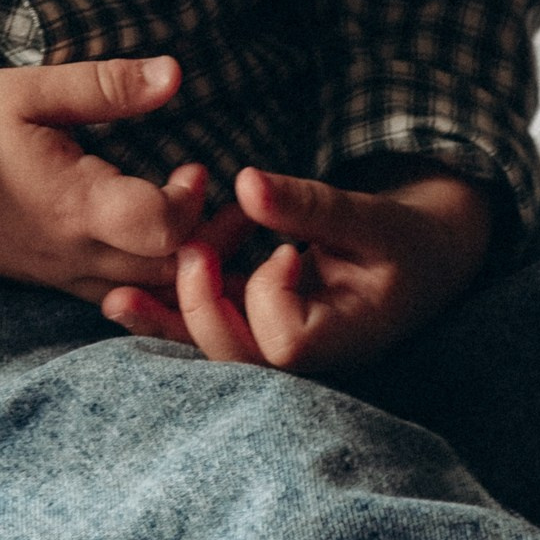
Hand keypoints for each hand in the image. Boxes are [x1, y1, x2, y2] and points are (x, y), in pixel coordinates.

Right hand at [0, 57, 247, 302]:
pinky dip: (156, 289)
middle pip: (171, 273)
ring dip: (190, 270)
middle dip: (213, 242)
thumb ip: (105, 85)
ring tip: (213, 232)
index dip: (193, 201)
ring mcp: (62, 275)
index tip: (192, 167)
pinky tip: (172, 262)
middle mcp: (74, 253)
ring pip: (150, 298)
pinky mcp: (52, 282)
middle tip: (232, 205)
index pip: (163, 227)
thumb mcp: (27, 90)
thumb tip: (174, 74)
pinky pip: (120, 303)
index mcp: (74, 205)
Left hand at [101, 163, 491, 371]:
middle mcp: (309, 355)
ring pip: (216, 348)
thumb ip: (313, 205)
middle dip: (199, 310)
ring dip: (166, 321)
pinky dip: (173, 309)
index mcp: (346, 337)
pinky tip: (124, 297)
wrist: (426, 256)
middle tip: (189, 251)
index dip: (269, 297)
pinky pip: (212, 327)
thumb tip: (247, 182)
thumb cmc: (410, 237)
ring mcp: (282, 345)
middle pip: (240, 357)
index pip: (286, 342)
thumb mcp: (373, 215)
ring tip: (114, 298)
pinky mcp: (261, 325)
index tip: (282, 251)